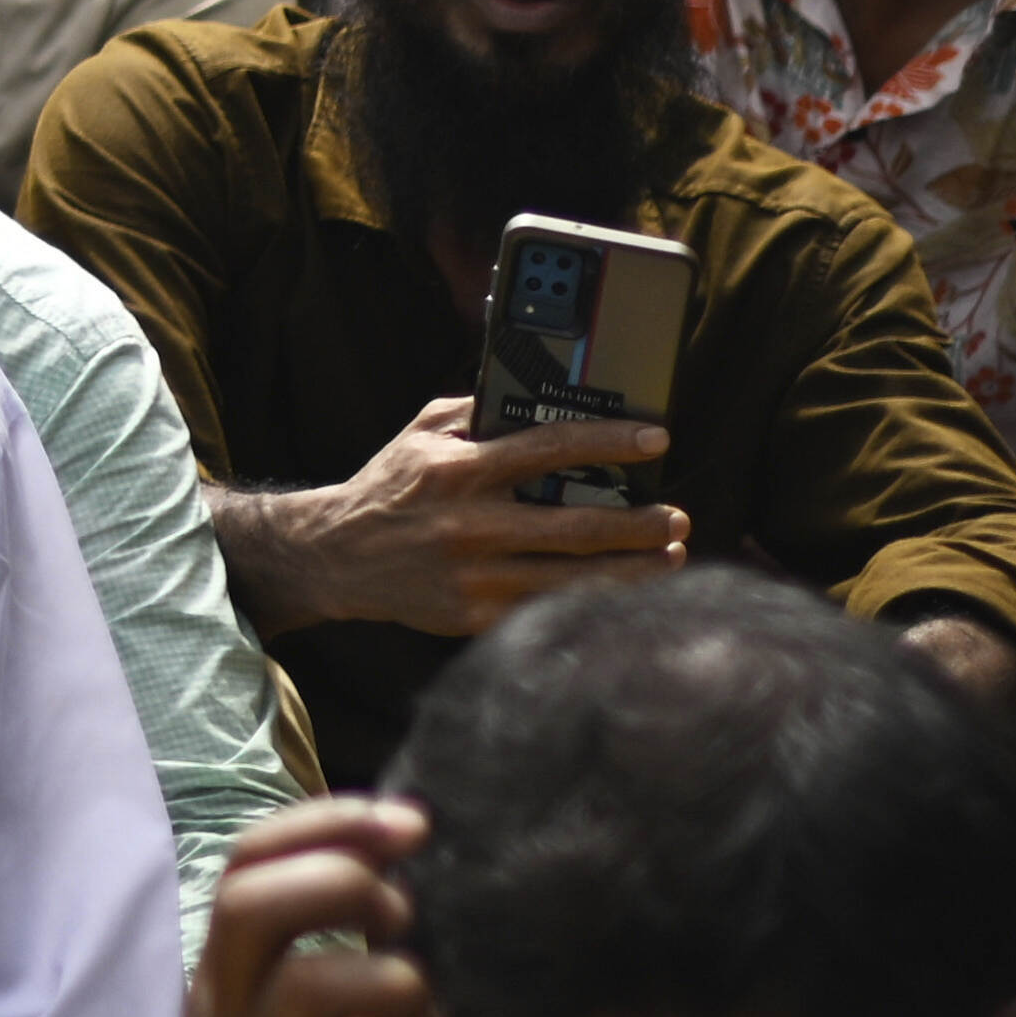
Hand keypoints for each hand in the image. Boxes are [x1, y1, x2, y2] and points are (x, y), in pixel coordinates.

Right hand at [255, 400, 681, 635]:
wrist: (337, 554)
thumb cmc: (390, 486)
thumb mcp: (423, 432)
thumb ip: (478, 413)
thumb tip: (543, 401)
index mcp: (460, 469)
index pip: (551, 448)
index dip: (610, 442)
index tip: (657, 439)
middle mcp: (471, 523)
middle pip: (578, 525)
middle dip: (641, 523)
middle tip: (678, 517)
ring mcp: (475, 575)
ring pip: (575, 578)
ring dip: (634, 569)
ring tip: (671, 556)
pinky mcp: (475, 615)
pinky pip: (550, 609)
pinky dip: (595, 602)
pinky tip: (624, 592)